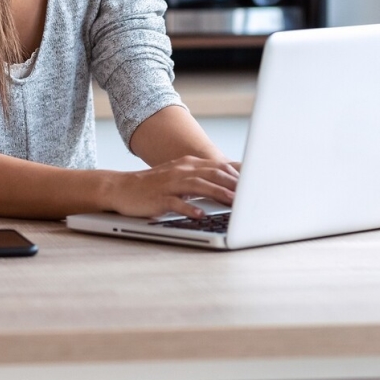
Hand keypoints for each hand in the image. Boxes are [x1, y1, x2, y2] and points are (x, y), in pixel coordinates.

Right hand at [105, 156, 239, 219]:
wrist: (122, 187)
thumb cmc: (154, 185)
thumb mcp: (179, 176)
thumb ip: (202, 178)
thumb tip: (230, 184)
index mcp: (188, 164)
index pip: (218, 166)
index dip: (238, 175)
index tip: (257, 183)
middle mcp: (181, 171)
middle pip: (212, 174)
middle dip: (234, 184)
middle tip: (252, 194)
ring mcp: (169, 184)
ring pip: (198, 185)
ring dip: (218, 193)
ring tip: (234, 203)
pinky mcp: (158, 198)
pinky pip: (176, 202)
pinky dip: (189, 208)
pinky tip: (200, 214)